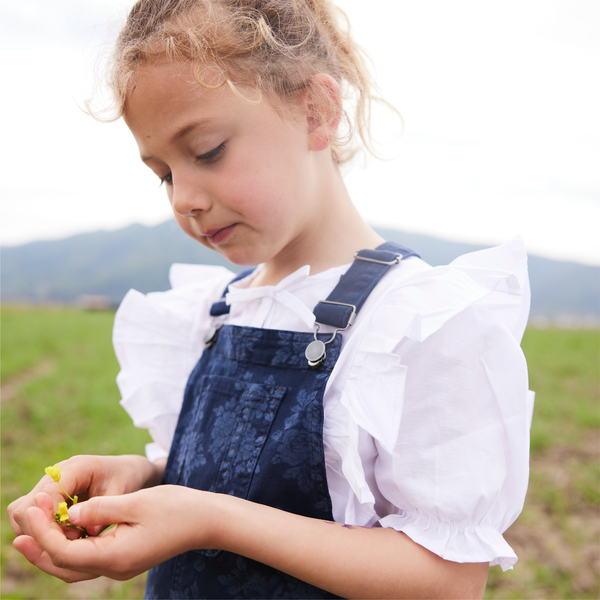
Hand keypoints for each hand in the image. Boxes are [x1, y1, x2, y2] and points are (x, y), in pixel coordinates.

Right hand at [8, 455, 164, 537]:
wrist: (127, 470)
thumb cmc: (126, 478)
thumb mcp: (124, 491)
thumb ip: (106, 509)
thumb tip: (90, 533)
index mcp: (75, 468)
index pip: (44, 497)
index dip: (52, 522)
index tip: (74, 537)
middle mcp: (55, 474)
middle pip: (24, 508)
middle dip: (42, 531)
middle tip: (73, 541)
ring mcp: (48, 485)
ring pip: (21, 514)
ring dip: (40, 532)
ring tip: (72, 539)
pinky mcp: (47, 496)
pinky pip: (29, 517)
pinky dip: (42, 531)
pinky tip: (68, 536)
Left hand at [13, 486, 215, 582]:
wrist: (206, 520)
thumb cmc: (177, 508)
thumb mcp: (138, 502)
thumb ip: (101, 507)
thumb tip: (70, 511)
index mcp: (117, 556)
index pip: (66, 551)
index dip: (45, 529)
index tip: (34, 504)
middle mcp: (115, 568)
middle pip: (64, 567)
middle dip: (39, 547)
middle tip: (20, 526)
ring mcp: (120, 565)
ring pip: (73, 567)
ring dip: (49, 550)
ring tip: (29, 533)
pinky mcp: (124, 558)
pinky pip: (86, 560)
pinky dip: (68, 548)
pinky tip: (63, 531)